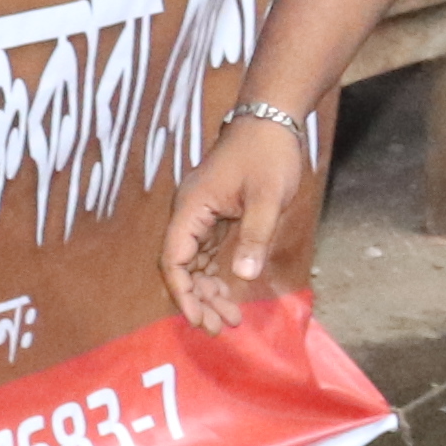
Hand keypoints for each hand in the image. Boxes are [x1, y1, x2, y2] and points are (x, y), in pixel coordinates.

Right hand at [159, 113, 315, 332]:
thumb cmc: (268, 153)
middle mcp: (190, 212)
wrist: (271, 119)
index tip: (198, 318)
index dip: (182, 292)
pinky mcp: (217, 212)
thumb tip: (242, 276)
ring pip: (195, 260)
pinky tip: (229, 292)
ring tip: (229, 317)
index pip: (174, 259)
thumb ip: (255, 235)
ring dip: (208, 289)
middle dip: (198, 298)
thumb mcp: (268, 197)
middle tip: (219, 327)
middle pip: (182, 265)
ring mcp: (203, 212)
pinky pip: (208, 250)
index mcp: (192, 207)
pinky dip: (216, 272)